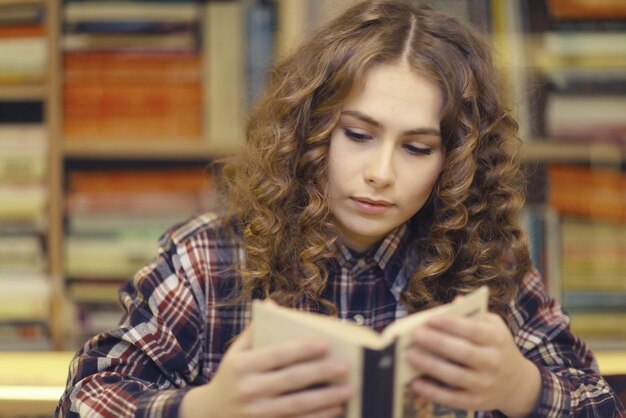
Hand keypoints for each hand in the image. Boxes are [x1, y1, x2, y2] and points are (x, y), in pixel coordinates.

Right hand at [180, 326, 352, 417]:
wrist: (209, 414)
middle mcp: (248, 389)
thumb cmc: (231, 375)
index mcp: (241, 365)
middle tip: (345, 366)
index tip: (326, 343)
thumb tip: (272, 304)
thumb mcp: (235, 352)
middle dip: (321, 372)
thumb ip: (255, 330)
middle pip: (291, 380)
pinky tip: (336, 409)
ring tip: (348, 390)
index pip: (277, 354)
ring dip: (326, 399)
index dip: (302, 349)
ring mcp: (256, 413)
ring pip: (297, 406)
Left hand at [406, 313, 540, 416]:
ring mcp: (485, 384)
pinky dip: (433, 392)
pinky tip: (415, 383)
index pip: (473, 330)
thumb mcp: (493, 326)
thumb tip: (454, 302)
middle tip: (415, 336)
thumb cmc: (497, 347)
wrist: (518, 383)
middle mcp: (493, 362)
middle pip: (463, 352)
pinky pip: (452, 398)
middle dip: (437, 343)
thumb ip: (474, 314)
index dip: (450, 324)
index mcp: (497, 339)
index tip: (429, 319)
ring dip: (430, 366)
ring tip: (409, 356)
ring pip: (455, 376)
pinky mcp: (477, 402)